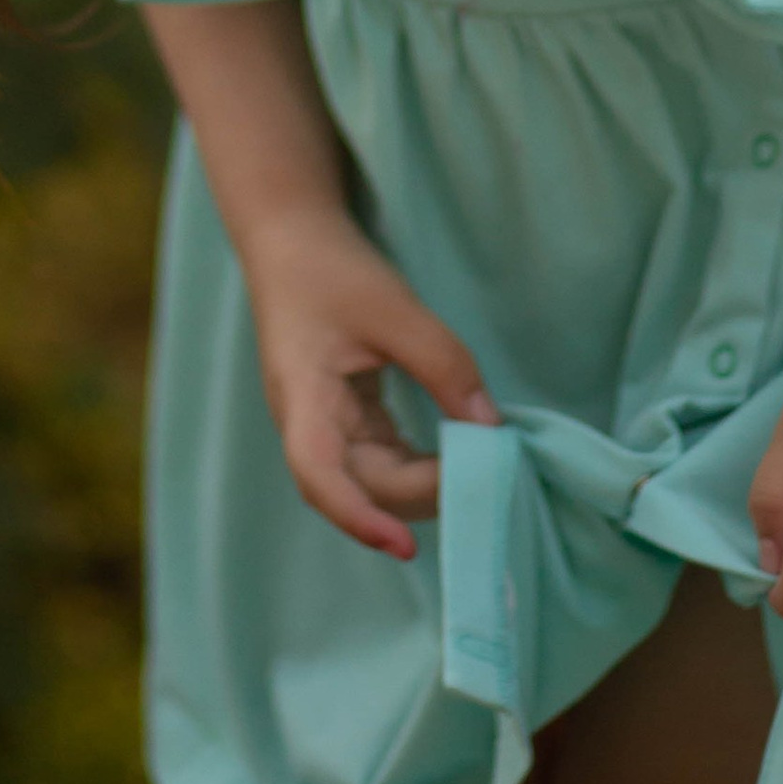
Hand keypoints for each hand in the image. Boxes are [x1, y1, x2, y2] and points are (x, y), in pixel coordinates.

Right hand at [240, 209, 500, 561]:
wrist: (291, 237)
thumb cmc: (333, 269)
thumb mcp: (394, 308)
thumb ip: (443, 366)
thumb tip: (490, 429)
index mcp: (302, 399)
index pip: (319, 475)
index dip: (358, 517)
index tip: (405, 546)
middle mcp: (308, 425)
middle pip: (359, 485)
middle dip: (421, 493)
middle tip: (486, 472)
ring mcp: (324, 424)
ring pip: (372, 479)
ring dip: (422, 484)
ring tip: (478, 468)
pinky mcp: (342, 415)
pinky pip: (380, 457)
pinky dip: (418, 463)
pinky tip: (455, 456)